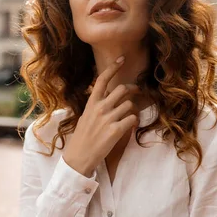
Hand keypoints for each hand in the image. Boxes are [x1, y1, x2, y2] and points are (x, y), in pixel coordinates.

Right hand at [63, 56, 139, 176]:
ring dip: (132, 110)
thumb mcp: (86, 116)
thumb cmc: (83, 137)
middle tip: (137, 91)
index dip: (113, 67)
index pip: (102, 80)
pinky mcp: (116, 130)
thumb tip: (110, 96)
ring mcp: (108, 119)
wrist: (79, 157)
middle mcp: (100, 108)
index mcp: (91, 103)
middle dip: (132, 89)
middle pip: (122, 89)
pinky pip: (132, 119)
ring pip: (130, 105)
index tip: (122, 59)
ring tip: (128, 117)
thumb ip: (97, 105)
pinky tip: (130, 126)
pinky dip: (134, 122)